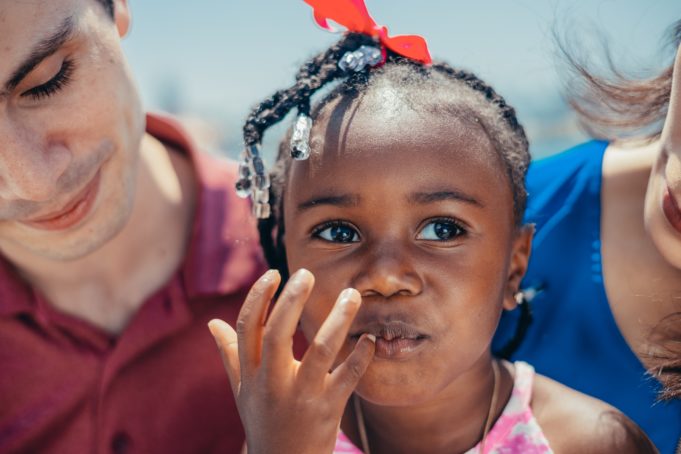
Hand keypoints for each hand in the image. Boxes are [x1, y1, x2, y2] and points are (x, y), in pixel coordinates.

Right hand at [208, 268, 375, 453]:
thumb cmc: (263, 421)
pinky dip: (361, 356)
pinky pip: (348, 377)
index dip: (258, 297)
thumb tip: (212, 324)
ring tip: (352, 294)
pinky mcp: (328, 409)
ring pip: (320, 350)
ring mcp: (301, 396)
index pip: (248, 327)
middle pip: (278, 333)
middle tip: (307, 274)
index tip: (273, 273)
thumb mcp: (242, 391)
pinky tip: (369, 339)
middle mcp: (272, 382)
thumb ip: (230, 355)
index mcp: (251, 373)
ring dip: (338, 319)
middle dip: (292, 300)